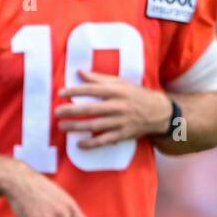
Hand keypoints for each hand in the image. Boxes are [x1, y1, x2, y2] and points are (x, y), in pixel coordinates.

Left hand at [56, 69, 173, 148]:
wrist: (159, 112)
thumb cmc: (136, 94)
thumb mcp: (120, 83)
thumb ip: (99, 78)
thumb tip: (79, 72)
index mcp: (117, 91)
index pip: (92, 89)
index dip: (75, 91)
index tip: (61, 93)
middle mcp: (118, 106)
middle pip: (92, 109)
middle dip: (72, 110)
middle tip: (57, 112)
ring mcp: (121, 121)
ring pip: (96, 125)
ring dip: (77, 126)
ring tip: (62, 126)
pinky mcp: (123, 134)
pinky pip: (105, 140)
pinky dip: (92, 143)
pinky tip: (79, 144)